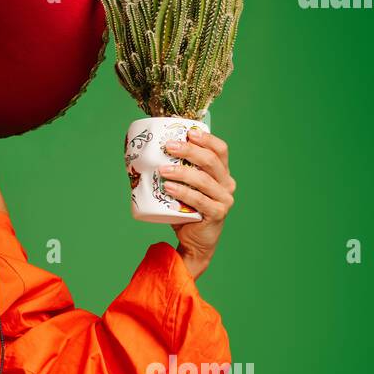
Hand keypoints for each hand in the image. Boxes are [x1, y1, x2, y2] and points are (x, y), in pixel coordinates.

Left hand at [160, 128, 234, 278]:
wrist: (194, 241)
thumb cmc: (186, 210)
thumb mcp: (185, 186)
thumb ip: (177, 169)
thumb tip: (147, 150)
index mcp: (222, 173)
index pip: (220, 150)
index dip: (206, 139)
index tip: (188, 133)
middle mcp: (227, 184)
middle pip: (211, 161)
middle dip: (189, 151)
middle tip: (168, 146)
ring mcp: (224, 199)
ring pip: (204, 180)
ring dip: (181, 172)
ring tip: (162, 170)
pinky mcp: (217, 213)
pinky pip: (199, 200)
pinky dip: (183, 192)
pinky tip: (169, 187)